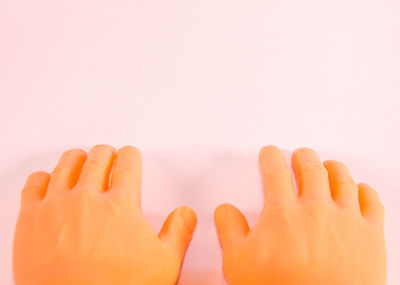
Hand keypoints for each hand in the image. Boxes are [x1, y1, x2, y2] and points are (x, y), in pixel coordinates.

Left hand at [13, 145, 196, 284]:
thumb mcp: (164, 264)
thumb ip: (179, 232)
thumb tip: (185, 214)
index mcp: (120, 204)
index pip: (128, 163)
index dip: (131, 155)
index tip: (130, 155)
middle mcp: (87, 197)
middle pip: (97, 158)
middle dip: (106, 153)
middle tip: (108, 154)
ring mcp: (56, 206)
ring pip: (66, 165)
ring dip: (77, 158)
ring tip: (80, 157)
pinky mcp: (30, 219)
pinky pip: (35, 184)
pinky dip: (43, 177)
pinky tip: (47, 179)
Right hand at [214, 146, 385, 284]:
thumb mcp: (239, 263)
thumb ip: (229, 230)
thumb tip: (225, 210)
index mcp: (283, 212)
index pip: (275, 172)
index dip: (271, 157)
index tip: (270, 153)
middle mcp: (316, 208)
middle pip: (311, 168)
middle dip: (302, 157)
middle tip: (299, 155)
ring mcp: (346, 219)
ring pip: (342, 178)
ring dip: (333, 167)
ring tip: (328, 165)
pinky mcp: (371, 235)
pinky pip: (370, 201)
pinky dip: (363, 190)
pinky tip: (358, 189)